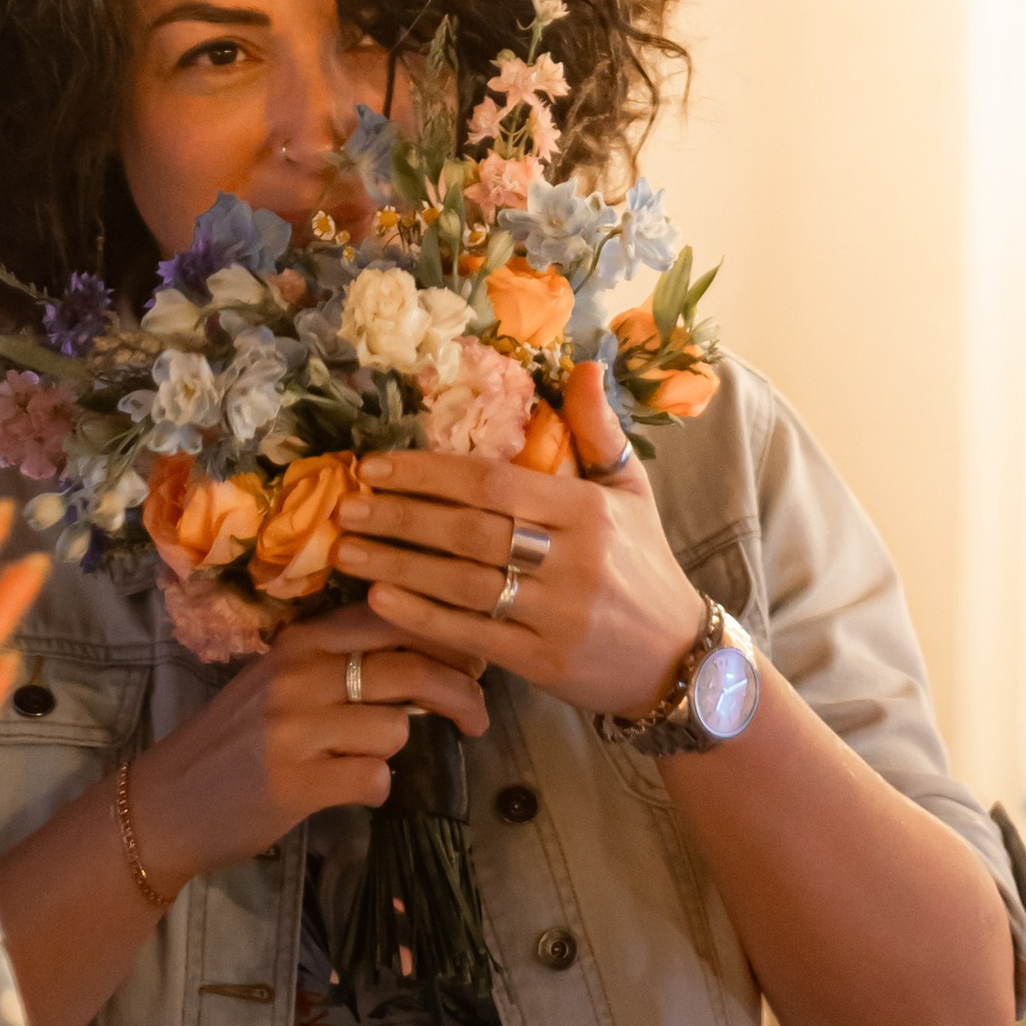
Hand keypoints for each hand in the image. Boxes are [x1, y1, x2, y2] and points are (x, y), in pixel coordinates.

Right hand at [134, 613, 488, 890]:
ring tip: (364, 759)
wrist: (169, 801)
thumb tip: (438, 658)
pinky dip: (374, 789)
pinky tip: (348, 789)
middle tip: (477, 718)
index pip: (394, 616)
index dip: (448, 635)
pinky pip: (373, 780)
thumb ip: (345, 662)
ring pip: (395, 729)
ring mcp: (294, 729)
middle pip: (410, 668)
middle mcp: (298, 674)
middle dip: (461, 695)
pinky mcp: (293, 783)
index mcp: (301, 640)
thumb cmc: (237, 737)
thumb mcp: (283, 679)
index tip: (475, 660)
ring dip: (395, 750)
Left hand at [339, 365, 702, 719]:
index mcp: (588, 509)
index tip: (377, 466)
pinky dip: (422, 617)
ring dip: (398, 565)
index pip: (494, 482)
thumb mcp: (632, 493)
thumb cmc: (644, 567)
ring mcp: (558, 613)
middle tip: (346, 506)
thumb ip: (599, 431)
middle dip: (401, 515)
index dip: (429, 472)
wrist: (679, 660)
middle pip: (470, 530)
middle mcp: (573, 558)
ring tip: (347, 550)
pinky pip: (472, 635)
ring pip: (462, 583)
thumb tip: (584, 364)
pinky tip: (380, 600)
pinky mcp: (544, 661)